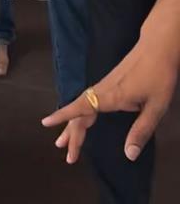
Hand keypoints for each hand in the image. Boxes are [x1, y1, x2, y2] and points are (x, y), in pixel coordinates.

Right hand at [42, 22, 179, 161]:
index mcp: (111, 97)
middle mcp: (102, 91)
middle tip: (67, 156)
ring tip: (63, 141)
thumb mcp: (156, 107)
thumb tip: (129, 155)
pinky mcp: (109, 83)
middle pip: (79, 113)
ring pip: (82, 107)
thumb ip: (142, 130)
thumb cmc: (158, 75)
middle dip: (71, 134)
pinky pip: (88, 101)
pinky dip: (80, 114)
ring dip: (73, 125)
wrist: (158, 46)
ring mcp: (104, 85)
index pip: (80, 108)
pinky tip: (82, 119)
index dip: (63, 116)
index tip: (45, 123)